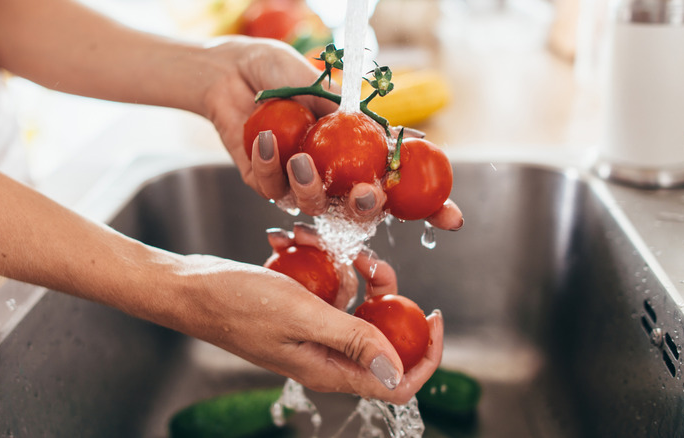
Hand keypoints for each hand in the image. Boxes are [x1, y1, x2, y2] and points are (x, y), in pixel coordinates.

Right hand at [156, 249, 442, 404]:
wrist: (189, 289)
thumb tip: (399, 372)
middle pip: (381, 331)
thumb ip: (353, 340)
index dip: (425, 354)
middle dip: (382, 291)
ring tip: (313, 240)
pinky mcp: (299, 309)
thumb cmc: (236, 302)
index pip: (397, 381)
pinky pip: (325, 285)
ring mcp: (311, 330)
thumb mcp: (301, 315)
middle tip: (366, 261)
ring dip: (343, 266)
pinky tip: (291, 240)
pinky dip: (317, 261)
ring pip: (353, 301)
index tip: (433, 313)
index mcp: (329, 368)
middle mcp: (325, 354)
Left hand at [199, 37, 462, 228]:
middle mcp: (333, 174)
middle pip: (360, 212)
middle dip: (366, 208)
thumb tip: (384, 133)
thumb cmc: (281, 72)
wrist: (232, 70)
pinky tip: (265, 138)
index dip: (428, 206)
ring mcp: (298, 184)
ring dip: (311, 186)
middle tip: (365, 192)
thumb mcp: (321, 85)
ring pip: (315, 206)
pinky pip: (272, 188)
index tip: (452, 217)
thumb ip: (349, 114)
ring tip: (299, 157)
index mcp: (357, 153)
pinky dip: (271, 164)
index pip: (399, 185)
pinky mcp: (264, 183)